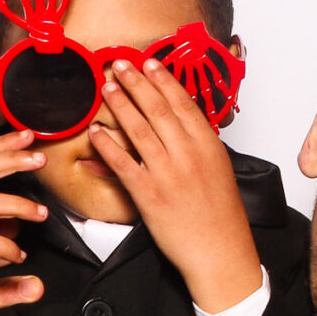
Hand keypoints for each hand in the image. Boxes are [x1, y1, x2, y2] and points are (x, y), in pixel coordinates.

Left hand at [92, 56, 260, 312]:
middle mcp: (188, 153)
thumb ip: (199, 145)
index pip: (182, 103)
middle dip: (137, 82)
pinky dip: (108, 145)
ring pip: (139, 129)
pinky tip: (95, 132)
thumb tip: (179, 125)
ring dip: (121, 105)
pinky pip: (123, 163)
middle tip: (120, 64)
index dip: (163, 80)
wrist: (220, 251)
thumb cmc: (221, 216)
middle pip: (158, 109)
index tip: (149, 63)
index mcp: (208, 145)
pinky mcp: (149, 194)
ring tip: (107, 87)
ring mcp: (167, 173)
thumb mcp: (218, 170)